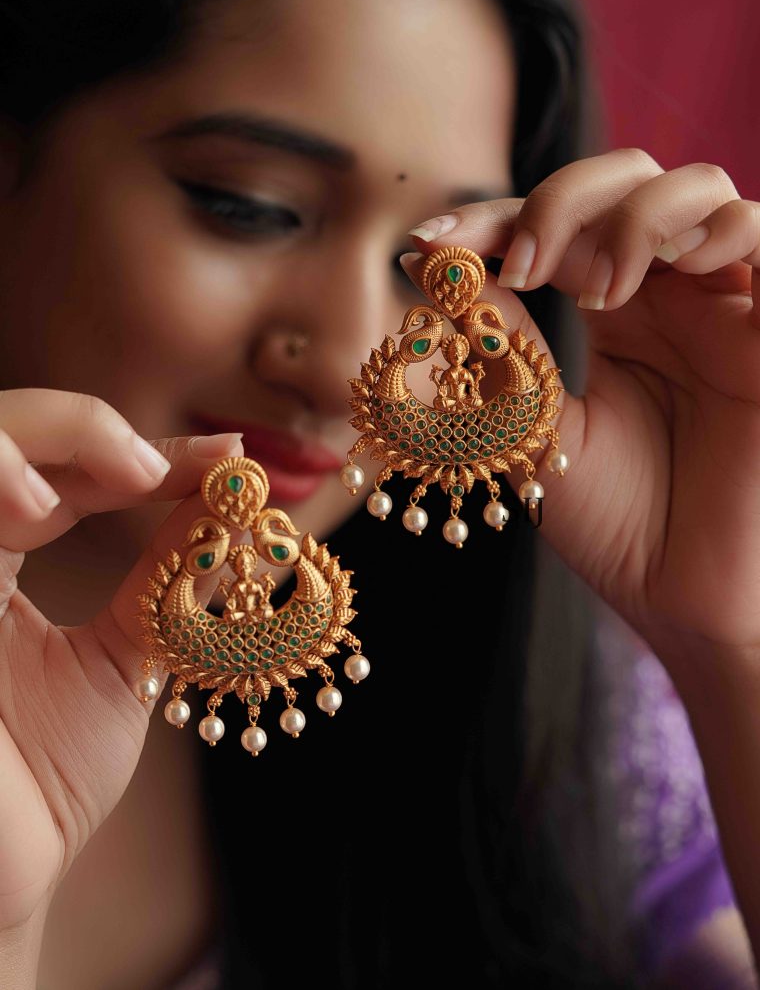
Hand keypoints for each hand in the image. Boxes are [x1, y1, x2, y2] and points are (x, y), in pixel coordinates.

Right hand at [0, 388, 242, 930]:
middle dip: (73, 428)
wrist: (5, 875)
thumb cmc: (50, 780)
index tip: (227, 458)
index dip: (143, 453)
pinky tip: (37, 509)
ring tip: (106, 480)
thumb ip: (167, 574)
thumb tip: (231, 498)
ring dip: (16, 448)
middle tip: (151, 464)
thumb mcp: (129, 657)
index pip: (67, 474)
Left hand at [404, 149, 759, 664]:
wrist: (681, 597)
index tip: (433, 247)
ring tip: (595, 290)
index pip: (557, 226)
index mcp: (612, 313)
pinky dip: (718, 230)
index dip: (495, 219)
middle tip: (526, 265)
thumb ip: (498, 339)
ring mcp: (726, 308)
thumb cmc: (613, 521)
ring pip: (699, 191)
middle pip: (627, 181)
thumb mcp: (532, 423)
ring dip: (634, 216)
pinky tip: (665, 276)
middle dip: (565, 201)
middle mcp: (669, 298)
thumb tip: (428, 266)